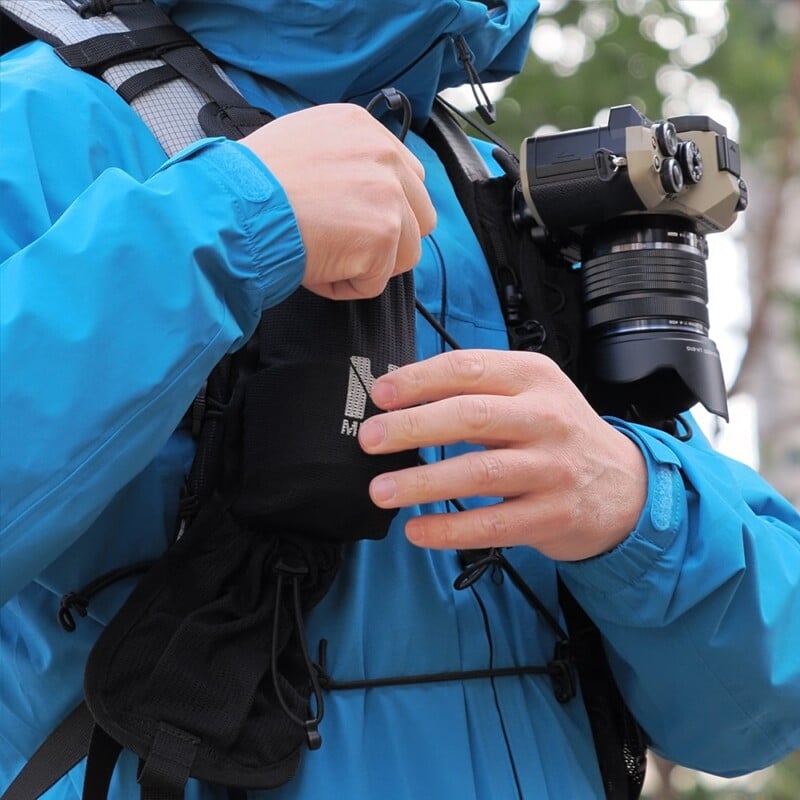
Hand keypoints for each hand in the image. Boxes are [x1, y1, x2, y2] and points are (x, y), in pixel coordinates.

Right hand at [242, 104, 435, 299]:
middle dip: (387, 240)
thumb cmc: (250, 188)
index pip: (406, 177)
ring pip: (405, 253)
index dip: (383, 210)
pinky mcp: (385, 232)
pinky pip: (377, 281)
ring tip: (323, 254)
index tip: (353, 222)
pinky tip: (316, 267)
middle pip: (419, 215)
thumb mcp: (300, 146)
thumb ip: (341, 161)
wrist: (234, 210)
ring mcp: (389, 193)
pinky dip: (346, 286)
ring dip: (367, 265)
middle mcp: (383, 153)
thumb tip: (358, 193)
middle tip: (343, 244)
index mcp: (361, 127)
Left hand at [357, 349, 647, 560]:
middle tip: (371, 440)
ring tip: (382, 489)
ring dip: (422, 482)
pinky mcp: (552, 515)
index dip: (418, 380)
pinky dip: (450, 529)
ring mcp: (553, 468)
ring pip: (479, 472)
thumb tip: (403, 396)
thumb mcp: (531, 393)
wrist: (625, 485)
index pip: (467, 369)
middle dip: (411, 427)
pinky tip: (418, 529)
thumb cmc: (560, 434)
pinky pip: (493, 525)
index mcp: (534, 378)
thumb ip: (478, 389)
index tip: (380, 394)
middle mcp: (546, 418)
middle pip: (469, 416)